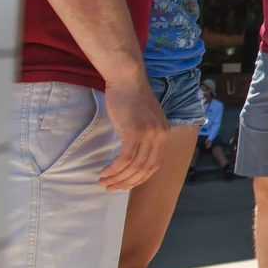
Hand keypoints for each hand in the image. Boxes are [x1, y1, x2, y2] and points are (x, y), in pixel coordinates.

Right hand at [99, 73, 168, 190]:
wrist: (127, 79)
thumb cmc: (130, 98)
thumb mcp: (143, 119)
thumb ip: (144, 136)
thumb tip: (133, 156)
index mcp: (164, 134)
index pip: (155, 165)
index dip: (139, 178)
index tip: (125, 185)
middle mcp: (160, 136)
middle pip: (145, 169)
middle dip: (127, 183)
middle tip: (110, 188)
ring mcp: (149, 134)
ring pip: (134, 166)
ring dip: (117, 178)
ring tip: (103, 182)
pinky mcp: (136, 132)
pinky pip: (125, 159)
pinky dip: (114, 169)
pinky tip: (104, 172)